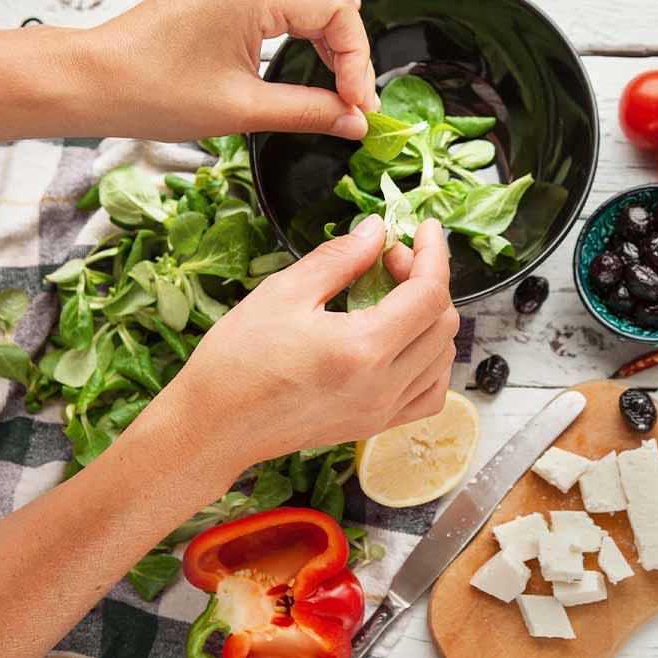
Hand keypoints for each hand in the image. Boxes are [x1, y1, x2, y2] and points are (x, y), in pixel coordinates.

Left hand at [86, 0, 378, 140]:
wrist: (93, 82)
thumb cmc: (149, 90)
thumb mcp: (242, 110)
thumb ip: (309, 112)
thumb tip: (353, 121)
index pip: (338, 11)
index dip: (357, 61)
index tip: (357, 103)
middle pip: (331, 4)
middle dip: (351, 55)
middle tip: (354, 104)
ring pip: (311, 5)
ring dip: (330, 49)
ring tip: (338, 93)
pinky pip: (283, 9)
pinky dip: (304, 41)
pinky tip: (310, 72)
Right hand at [160, 216, 458, 475]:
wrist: (214, 428)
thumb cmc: (236, 362)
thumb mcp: (284, 292)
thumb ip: (339, 258)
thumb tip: (377, 230)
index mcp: (363, 349)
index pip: (429, 294)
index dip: (433, 254)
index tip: (424, 229)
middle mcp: (383, 386)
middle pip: (443, 324)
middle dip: (426, 281)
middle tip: (387, 261)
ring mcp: (382, 411)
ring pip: (443, 358)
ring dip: (431, 318)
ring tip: (392, 296)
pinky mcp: (375, 426)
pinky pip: (429, 393)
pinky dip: (431, 361)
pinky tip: (405, 341)